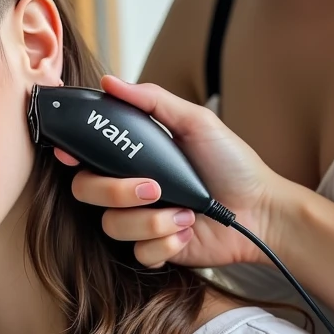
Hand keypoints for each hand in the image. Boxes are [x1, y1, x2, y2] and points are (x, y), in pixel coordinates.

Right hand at [55, 74, 285, 268]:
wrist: (263, 210)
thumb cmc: (232, 162)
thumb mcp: (195, 121)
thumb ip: (152, 100)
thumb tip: (109, 81)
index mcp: (134, 156)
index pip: (87, 155)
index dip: (72, 155)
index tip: (70, 155)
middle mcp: (131, 187)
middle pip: (87, 191)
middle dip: (116, 191)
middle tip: (152, 187)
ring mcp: (141, 220)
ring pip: (112, 225)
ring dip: (151, 220)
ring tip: (184, 212)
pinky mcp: (155, 250)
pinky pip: (138, 252)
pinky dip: (165, 243)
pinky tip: (187, 230)